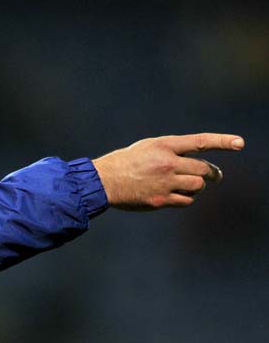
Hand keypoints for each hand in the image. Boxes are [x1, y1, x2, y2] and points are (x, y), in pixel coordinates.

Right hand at [92, 133, 243, 209]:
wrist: (103, 181)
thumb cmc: (123, 163)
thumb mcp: (146, 148)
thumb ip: (170, 151)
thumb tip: (195, 164)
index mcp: (163, 145)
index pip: (200, 142)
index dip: (222, 141)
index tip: (240, 143)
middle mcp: (167, 163)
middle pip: (204, 169)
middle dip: (212, 174)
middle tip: (215, 177)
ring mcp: (165, 182)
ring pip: (197, 185)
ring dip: (196, 186)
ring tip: (187, 186)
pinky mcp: (160, 200)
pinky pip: (186, 200)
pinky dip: (186, 198)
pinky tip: (176, 196)